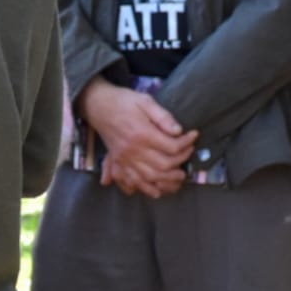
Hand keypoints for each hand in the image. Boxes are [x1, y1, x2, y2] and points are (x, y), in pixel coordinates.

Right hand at [76, 79, 197, 198]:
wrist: (97, 105)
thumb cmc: (123, 102)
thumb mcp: (145, 101)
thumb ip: (163, 116)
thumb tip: (179, 131)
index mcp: (141, 134)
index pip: (172, 147)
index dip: (187, 143)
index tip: (193, 136)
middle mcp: (132, 150)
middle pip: (164, 166)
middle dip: (181, 163)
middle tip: (188, 155)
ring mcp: (124, 159)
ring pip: (150, 179)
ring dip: (167, 182)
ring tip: (179, 176)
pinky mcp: (118, 163)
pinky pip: (132, 183)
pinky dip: (145, 189)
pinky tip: (157, 188)